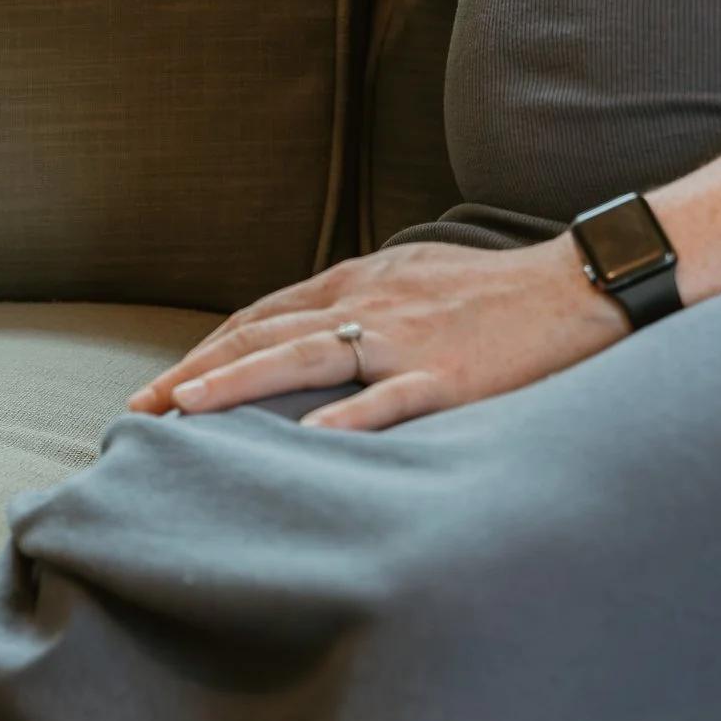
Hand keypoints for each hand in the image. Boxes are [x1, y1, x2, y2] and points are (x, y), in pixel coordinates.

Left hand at [129, 237, 629, 431]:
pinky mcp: (448, 376)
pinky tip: (305, 440)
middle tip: (140, 409)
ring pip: (304, 358)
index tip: (164, 386)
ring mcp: (405, 341)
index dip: (207, 351)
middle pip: (262, 336)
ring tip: (185, 410)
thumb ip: (359, 305)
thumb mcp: (413, 279)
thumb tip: (308, 335)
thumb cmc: (497, 292)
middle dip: (195, 371)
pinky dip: (344, 418)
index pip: (261, 317)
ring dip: (238, 384)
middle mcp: (368, 304)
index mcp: (357, 283)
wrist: (580, 285)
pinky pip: (388, 399)